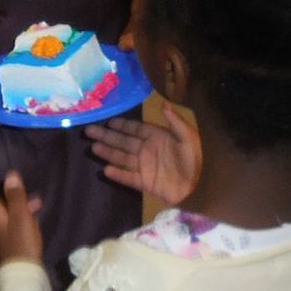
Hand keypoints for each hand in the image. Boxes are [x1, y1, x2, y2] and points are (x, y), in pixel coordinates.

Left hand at [0, 164, 44, 267]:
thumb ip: (16, 196)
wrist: (21, 275)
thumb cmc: (21, 243)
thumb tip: (10, 176)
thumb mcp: (21, 216)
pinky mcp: (5, 243)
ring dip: (12, 203)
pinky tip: (32, 215)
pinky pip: (9, 222)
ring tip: (30, 198)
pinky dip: (18, 215)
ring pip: (2, 212)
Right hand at [85, 107, 201, 206]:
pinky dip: (118, 174)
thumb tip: (164, 103)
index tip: (108, 121)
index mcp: (158, 137)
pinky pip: (129, 177)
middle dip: (107, 136)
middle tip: (89, 131)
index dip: (122, 125)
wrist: (202, 186)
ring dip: (108, 153)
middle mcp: (148, 150)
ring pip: (122, 158)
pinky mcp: (146, 182)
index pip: (136, 129)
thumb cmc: (197, 159)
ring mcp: (145, 167)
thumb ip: (175, 121)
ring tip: (93, 148)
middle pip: (124, 142)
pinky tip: (106, 170)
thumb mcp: (188, 137)